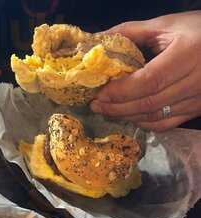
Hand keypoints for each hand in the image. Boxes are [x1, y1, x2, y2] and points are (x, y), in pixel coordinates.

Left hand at [91, 11, 200, 131]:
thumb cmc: (197, 31)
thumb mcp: (167, 25)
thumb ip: (131, 32)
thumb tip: (96, 41)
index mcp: (187, 55)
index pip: (149, 80)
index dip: (121, 90)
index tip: (99, 93)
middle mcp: (194, 82)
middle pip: (148, 103)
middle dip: (117, 107)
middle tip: (96, 105)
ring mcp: (196, 100)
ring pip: (155, 117)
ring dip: (127, 116)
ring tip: (107, 111)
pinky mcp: (195, 110)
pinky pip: (165, 124)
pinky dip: (144, 123)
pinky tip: (129, 116)